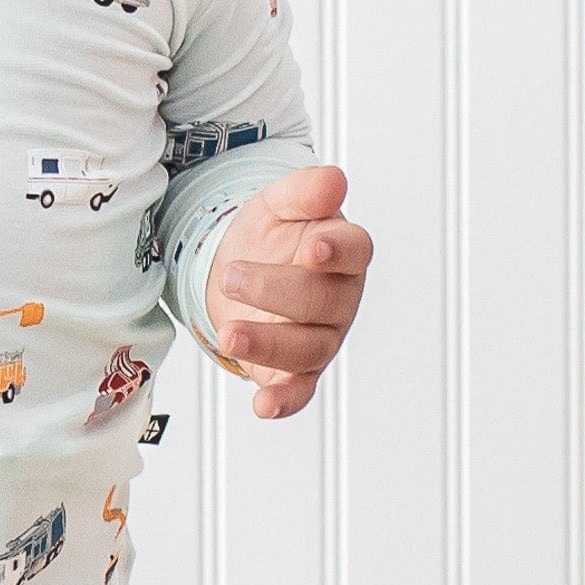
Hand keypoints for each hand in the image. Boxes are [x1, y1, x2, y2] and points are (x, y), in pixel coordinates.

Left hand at [205, 163, 369, 419]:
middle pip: (321, 301)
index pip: (354, 251)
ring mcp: (321, 338)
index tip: (314, 248)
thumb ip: (303, 193)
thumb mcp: (278, 205)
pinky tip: (263, 405)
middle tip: (230, 275)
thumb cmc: (272, 236)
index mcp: (343, 252)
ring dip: (269, 343)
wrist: (242, 268)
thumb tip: (333, 179)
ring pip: (307, 348)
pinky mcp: (296, 370)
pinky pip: (298, 390)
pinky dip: (284, 401)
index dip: (338, 251)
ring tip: (229, 333)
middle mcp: (339, 299)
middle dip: (276, 290)